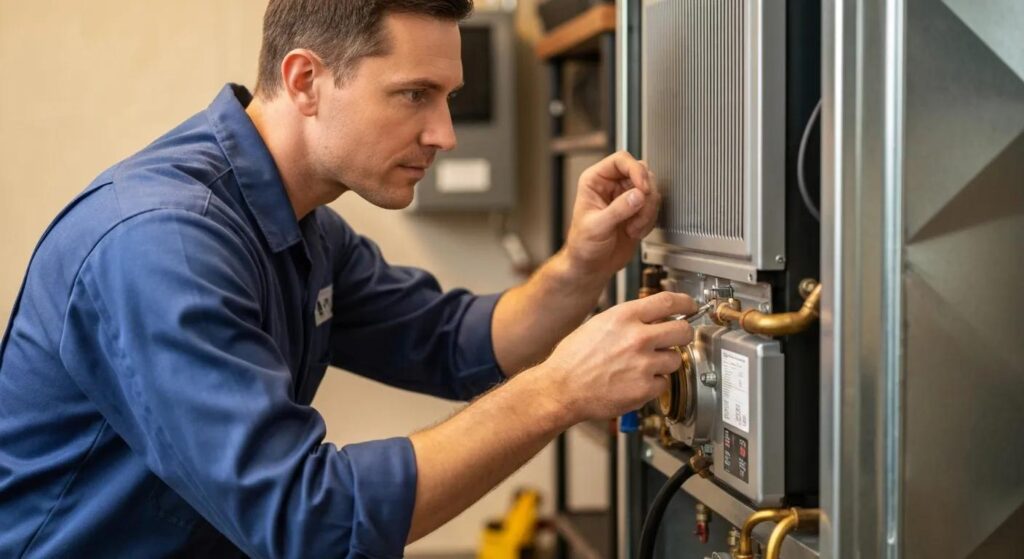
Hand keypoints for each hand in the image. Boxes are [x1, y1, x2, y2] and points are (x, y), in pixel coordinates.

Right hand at [533, 292, 696, 422]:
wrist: (561, 388)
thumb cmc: (573, 359)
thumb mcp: (598, 324)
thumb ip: (628, 319)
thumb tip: (652, 317)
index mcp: (624, 317)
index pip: (668, 301)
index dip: (685, 303)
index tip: (690, 307)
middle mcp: (637, 337)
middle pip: (683, 330)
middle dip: (683, 334)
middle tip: (677, 338)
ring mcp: (643, 364)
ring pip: (675, 359)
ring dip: (664, 362)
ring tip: (643, 366)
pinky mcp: (645, 388)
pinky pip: (663, 383)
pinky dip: (654, 384)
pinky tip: (635, 381)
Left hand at [564, 151, 659, 277]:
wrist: (591, 266)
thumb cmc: (583, 246)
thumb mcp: (597, 226)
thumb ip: (618, 210)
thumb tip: (637, 196)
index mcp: (595, 181)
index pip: (621, 160)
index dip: (636, 171)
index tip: (643, 188)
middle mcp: (612, 185)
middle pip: (641, 173)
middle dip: (645, 195)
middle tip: (638, 212)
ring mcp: (626, 197)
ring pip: (651, 190)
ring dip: (647, 211)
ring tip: (633, 227)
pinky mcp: (637, 211)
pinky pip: (654, 207)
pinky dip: (649, 221)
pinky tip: (635, 232)